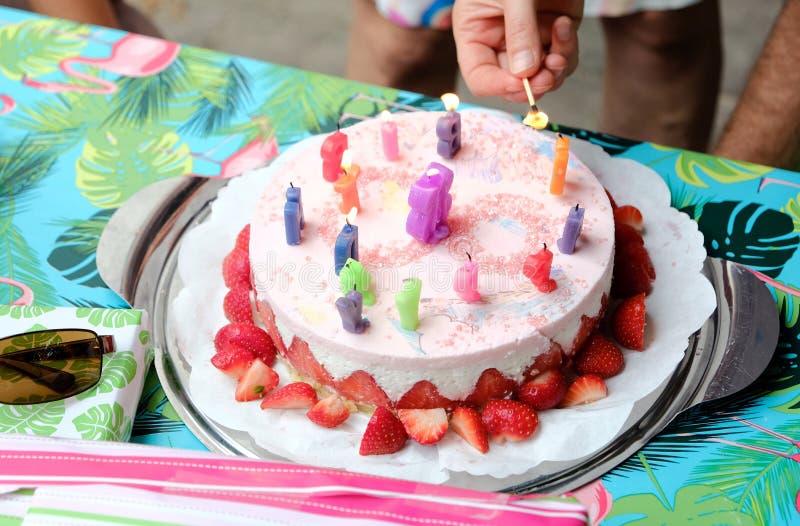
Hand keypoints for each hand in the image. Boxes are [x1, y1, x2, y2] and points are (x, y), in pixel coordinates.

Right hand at [453, 0, 582, 101]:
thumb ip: (519, 31)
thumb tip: (526, 74)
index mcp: (476, 33)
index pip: (481, 77)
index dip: (498, 86)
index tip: (520, 82)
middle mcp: (501, 42)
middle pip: (514, 83)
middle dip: (534, 83)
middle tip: (549, 74)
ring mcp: (529, 39)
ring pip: (542, 76)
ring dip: (555, 70)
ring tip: (561, 48)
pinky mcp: (554, 32)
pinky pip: (563, 57)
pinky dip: (568, 49)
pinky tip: (564, 25)